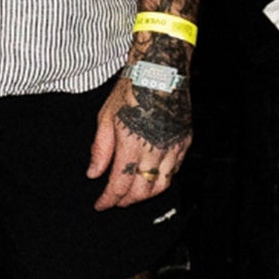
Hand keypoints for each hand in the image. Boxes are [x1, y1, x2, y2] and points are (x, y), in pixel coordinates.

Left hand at [87, 73, 191, 209]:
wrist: (159, 73)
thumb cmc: (130, 91)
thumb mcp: (105, 118)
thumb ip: (100, 150)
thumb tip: (93, 174)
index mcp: (131, 145)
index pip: (120, 184)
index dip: (109, 199)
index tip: (100, 205)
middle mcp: (155, 150)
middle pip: (142, 190)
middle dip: (126, 200)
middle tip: (114, 201)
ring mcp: (173, 148)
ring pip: (161, 185)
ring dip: (145, 195)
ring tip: (131, 194)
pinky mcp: (184, 143)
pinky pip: (174, 171)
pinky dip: (161, 180)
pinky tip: (149, 178)